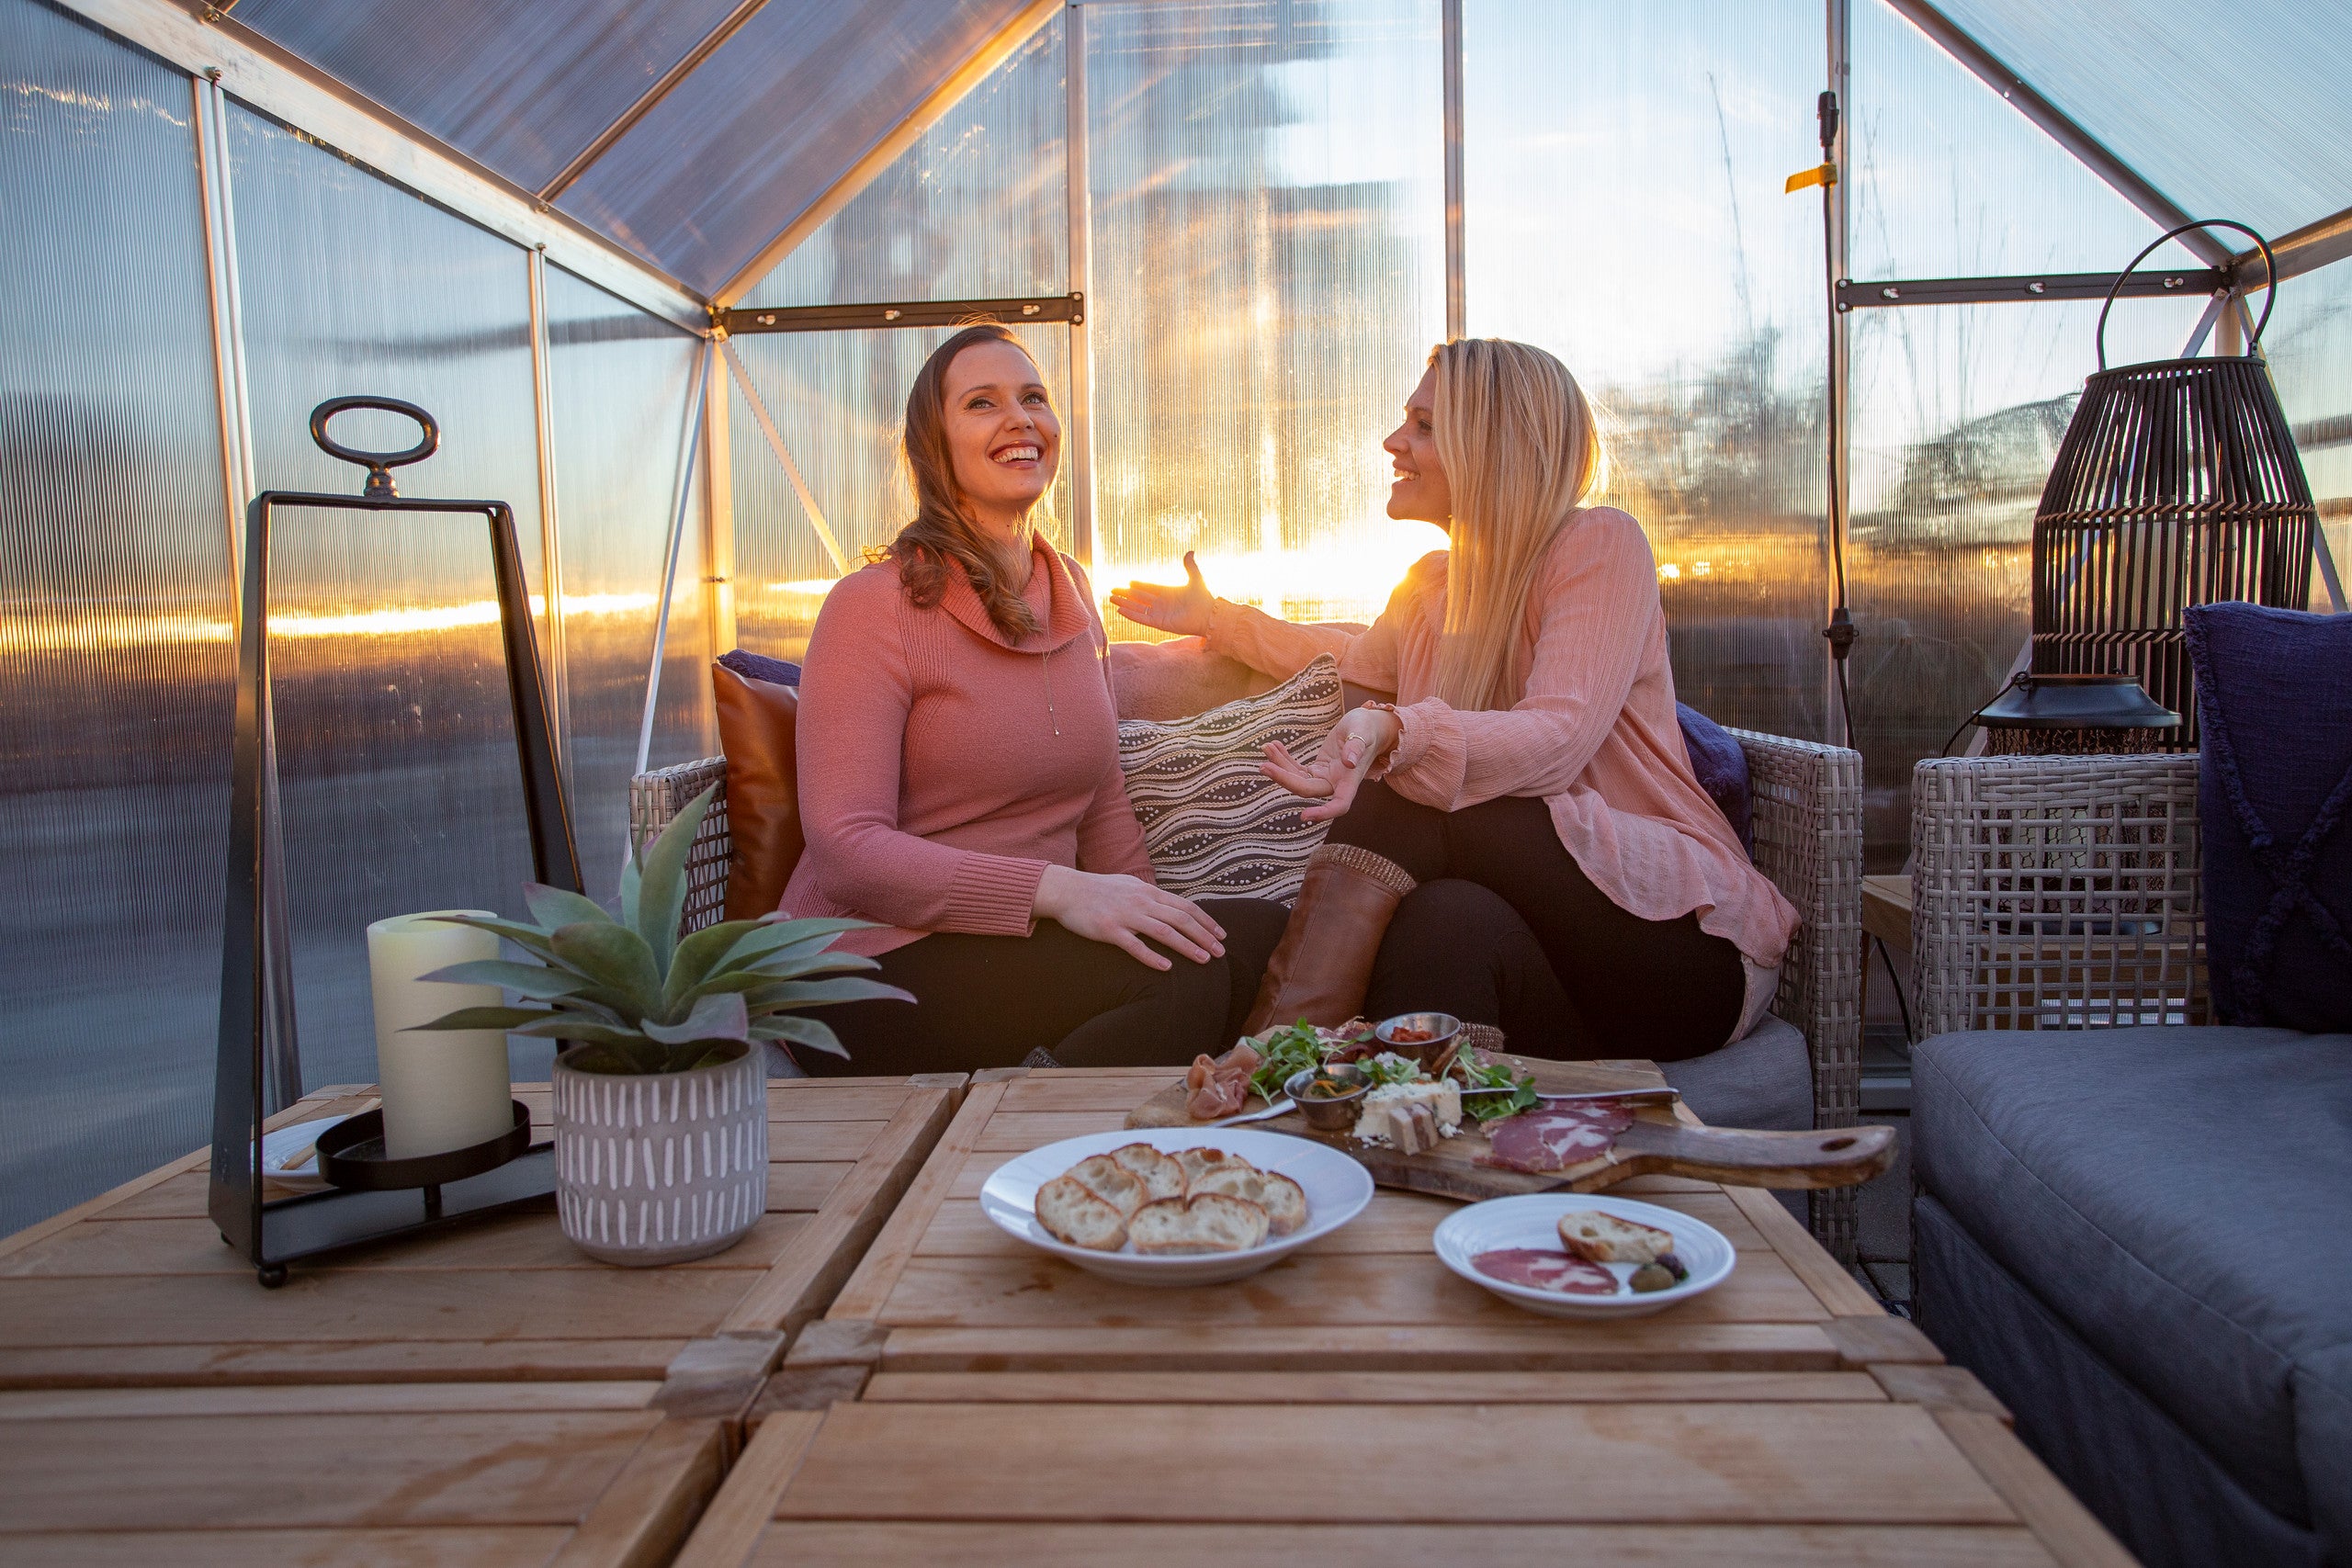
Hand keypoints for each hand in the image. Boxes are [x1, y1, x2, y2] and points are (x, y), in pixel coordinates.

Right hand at [1033, 865, 1227, 969]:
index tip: (1221, 935)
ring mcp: (1126, 916)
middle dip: (1204, 936)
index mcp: (1149, 892)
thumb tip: (1170, 905)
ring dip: (1187, 947)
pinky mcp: (1109, 930)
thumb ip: (1151, 896)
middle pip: (1181, 919)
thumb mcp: (1130, 885)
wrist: (1066, 891)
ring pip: (1164, 932)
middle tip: (1220, 952)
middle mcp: (1142, 902)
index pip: (1185, 906)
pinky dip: (1153, 957)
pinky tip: (1167, 968)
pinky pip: (1135, 946)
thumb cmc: (1099, 890)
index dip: (1206, 921)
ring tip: (1204, 960)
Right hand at [1107, 550, 1214, 636]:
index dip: (1139, 586)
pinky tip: (1120, 610)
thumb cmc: (1203, 598)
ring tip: (1111, 599)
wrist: (1208, 615)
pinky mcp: (1159, 623)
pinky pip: (1141, 618)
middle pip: (1139, 598)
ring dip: (1124, 603)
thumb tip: (1190, 551)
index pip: (1149, 588)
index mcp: (1168, 593)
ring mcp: (1159, 614)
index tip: (1129, 582)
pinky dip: (1130, 614)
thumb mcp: (1195, 578)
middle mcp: (1162, 604)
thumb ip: (1190, 566)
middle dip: (1126, 595)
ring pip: (1137, 608)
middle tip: (1112, 591)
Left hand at [1260, 707, 1401, 822]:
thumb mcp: (1363, 731)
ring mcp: (1325, 777)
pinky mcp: (1317, 769)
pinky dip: (1284, 759)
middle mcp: (1336, 783)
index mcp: (1350, 779)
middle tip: (1264, 766)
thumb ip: (1357, 746)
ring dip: (1279, 765)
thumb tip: (1349, 762)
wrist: (1368, 726)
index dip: (1323, 813)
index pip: (1339, 804)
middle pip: (1306, 789)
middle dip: (1284, 779)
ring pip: (1297, 779)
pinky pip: (1297, 769)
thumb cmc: (1368, 727)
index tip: (1303, 816)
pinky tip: (1274, 746)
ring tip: (1267, 747)